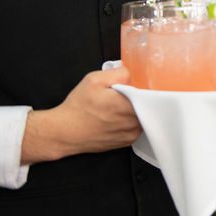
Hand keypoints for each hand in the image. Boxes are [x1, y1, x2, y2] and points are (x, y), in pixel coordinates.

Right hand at [21, 67, 141, 163]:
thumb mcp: (94, 80)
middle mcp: (132, 123)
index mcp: (126, 106)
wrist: (64, 132)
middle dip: (140, 98)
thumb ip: (118, 73)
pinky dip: (133, 120)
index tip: (137, 84)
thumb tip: (131, 73)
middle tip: (126, 94)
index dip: (145, 87)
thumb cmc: (77, 108)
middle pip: (149, 105)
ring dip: (137, 110)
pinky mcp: (127, 142)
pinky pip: (138, 127)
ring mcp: (130, 134)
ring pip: (144, 117)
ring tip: (120, 106)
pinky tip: (118, 117)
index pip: (150, 94)